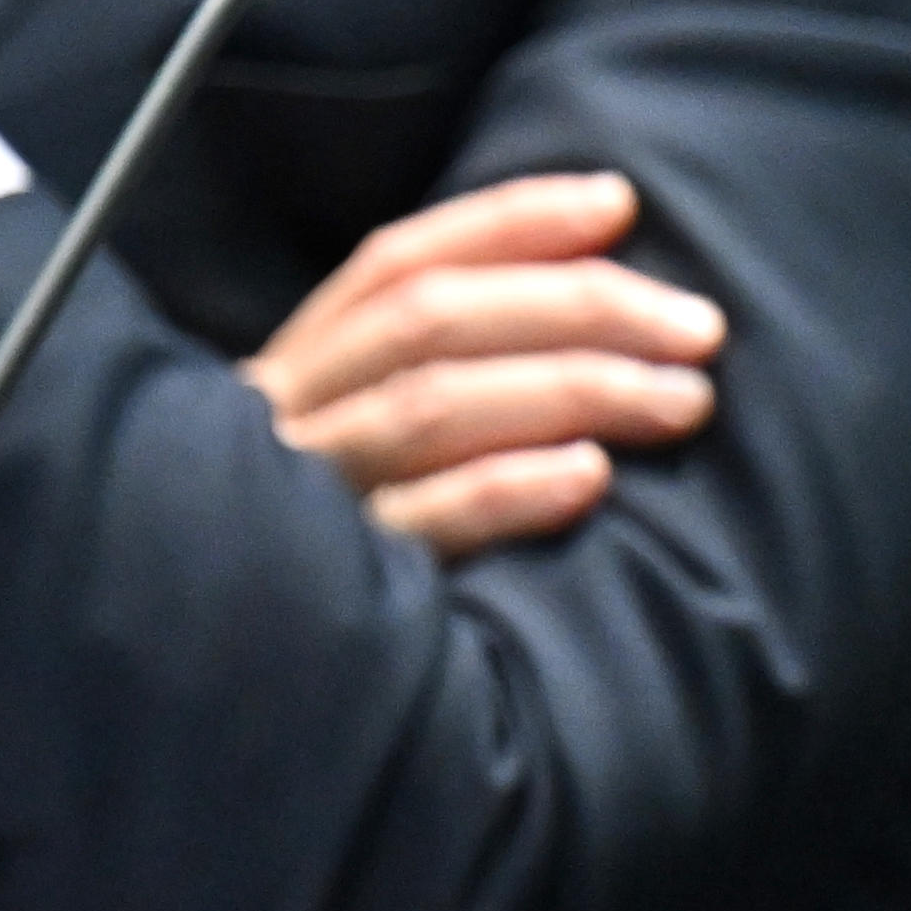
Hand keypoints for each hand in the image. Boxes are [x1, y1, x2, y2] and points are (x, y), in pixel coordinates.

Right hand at [241, 172, 724, 554]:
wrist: (210, 707)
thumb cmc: (322, 550)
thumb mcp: (349, 437)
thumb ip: (432, 365)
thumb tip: (588, 260)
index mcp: (292, 367)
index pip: (399, 261)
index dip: (512, 222)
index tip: (619, 203)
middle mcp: (283, 417)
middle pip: (433, 320)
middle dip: (578, 305)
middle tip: (700, 329)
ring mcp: (296, 504)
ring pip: (434, 408)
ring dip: (573, 388)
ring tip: (684, 400)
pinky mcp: (320, 600)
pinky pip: (419, 529)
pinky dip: (508, 491)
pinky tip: (591, 479)